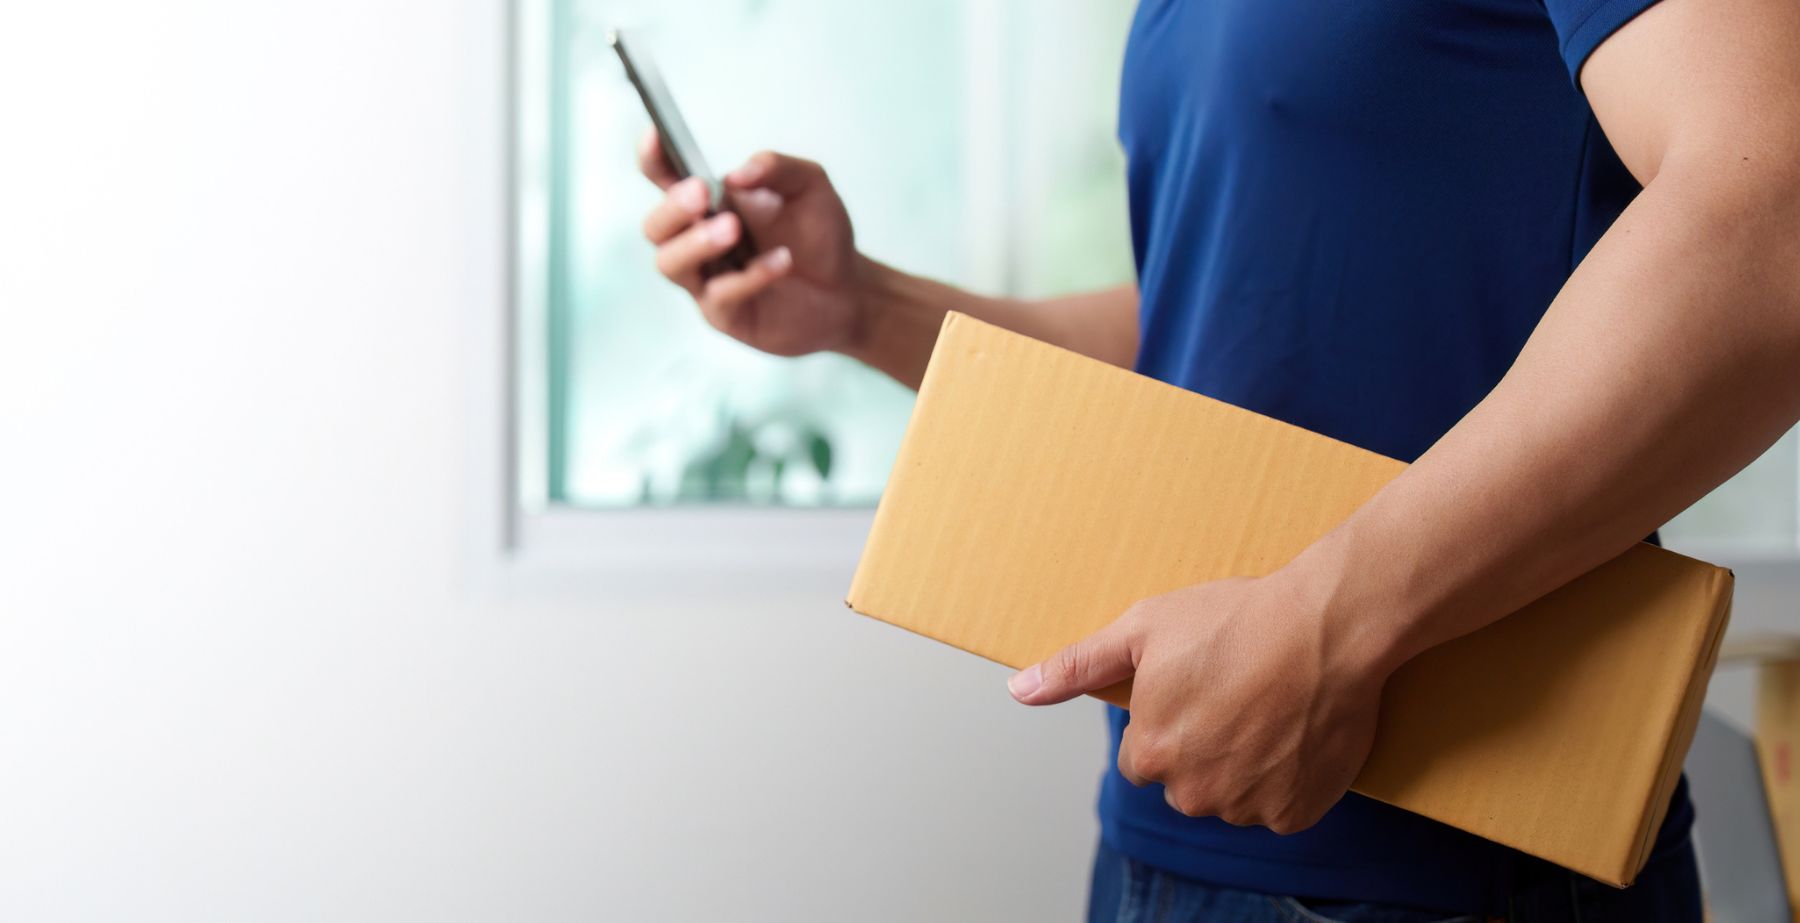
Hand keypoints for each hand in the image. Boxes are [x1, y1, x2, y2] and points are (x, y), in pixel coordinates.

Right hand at [637, 129, 866, 356]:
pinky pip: (720, 295)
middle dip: (672, 208)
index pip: (665, 178)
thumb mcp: (810, 186)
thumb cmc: (819, 236)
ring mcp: (708, 279)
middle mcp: (699, 240)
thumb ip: (777, 168)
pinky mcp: (726, 314)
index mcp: (710, 203)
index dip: (652, 158)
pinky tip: (782, 261)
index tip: (654, 135)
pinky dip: (749, 276)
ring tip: (733, 229)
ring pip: (670, 263)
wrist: (847, 291)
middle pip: (656, 226)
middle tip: (701, 194)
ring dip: (696, 243)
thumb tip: (737, 175)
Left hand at [1007, 574, 1394, 833]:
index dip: (1167, 722)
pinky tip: (1294, 732)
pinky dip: (1287, 780)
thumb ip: (1076, 668)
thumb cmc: (1233, 619)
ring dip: (1243, 766)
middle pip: (1184, 782)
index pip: (1142, 757)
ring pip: (1231, 796)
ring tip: (1269, 708)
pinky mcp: (1296, 812)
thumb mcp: (1141, 629)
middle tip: (1234, 694)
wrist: (1327, 626)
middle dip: (1201, 748)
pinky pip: (1280, 807)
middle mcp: (1195, 792)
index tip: (1197, 688)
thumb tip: (1020, 691)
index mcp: (1152, 752)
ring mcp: (1249, 806)